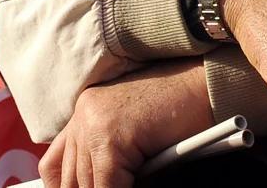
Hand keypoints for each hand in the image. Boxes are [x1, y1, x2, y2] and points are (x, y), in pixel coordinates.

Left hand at [40, 60, 209, 187]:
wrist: (210, 89)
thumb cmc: (183, 116)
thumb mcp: (136, 142)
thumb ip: (110, 165)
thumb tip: (101, 187)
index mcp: (84, 112)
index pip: (56, 166)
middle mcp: (83, 114)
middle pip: (69, 179)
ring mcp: (94, 124)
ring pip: (86, 185)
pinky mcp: (111, 137)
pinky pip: (108, 186)